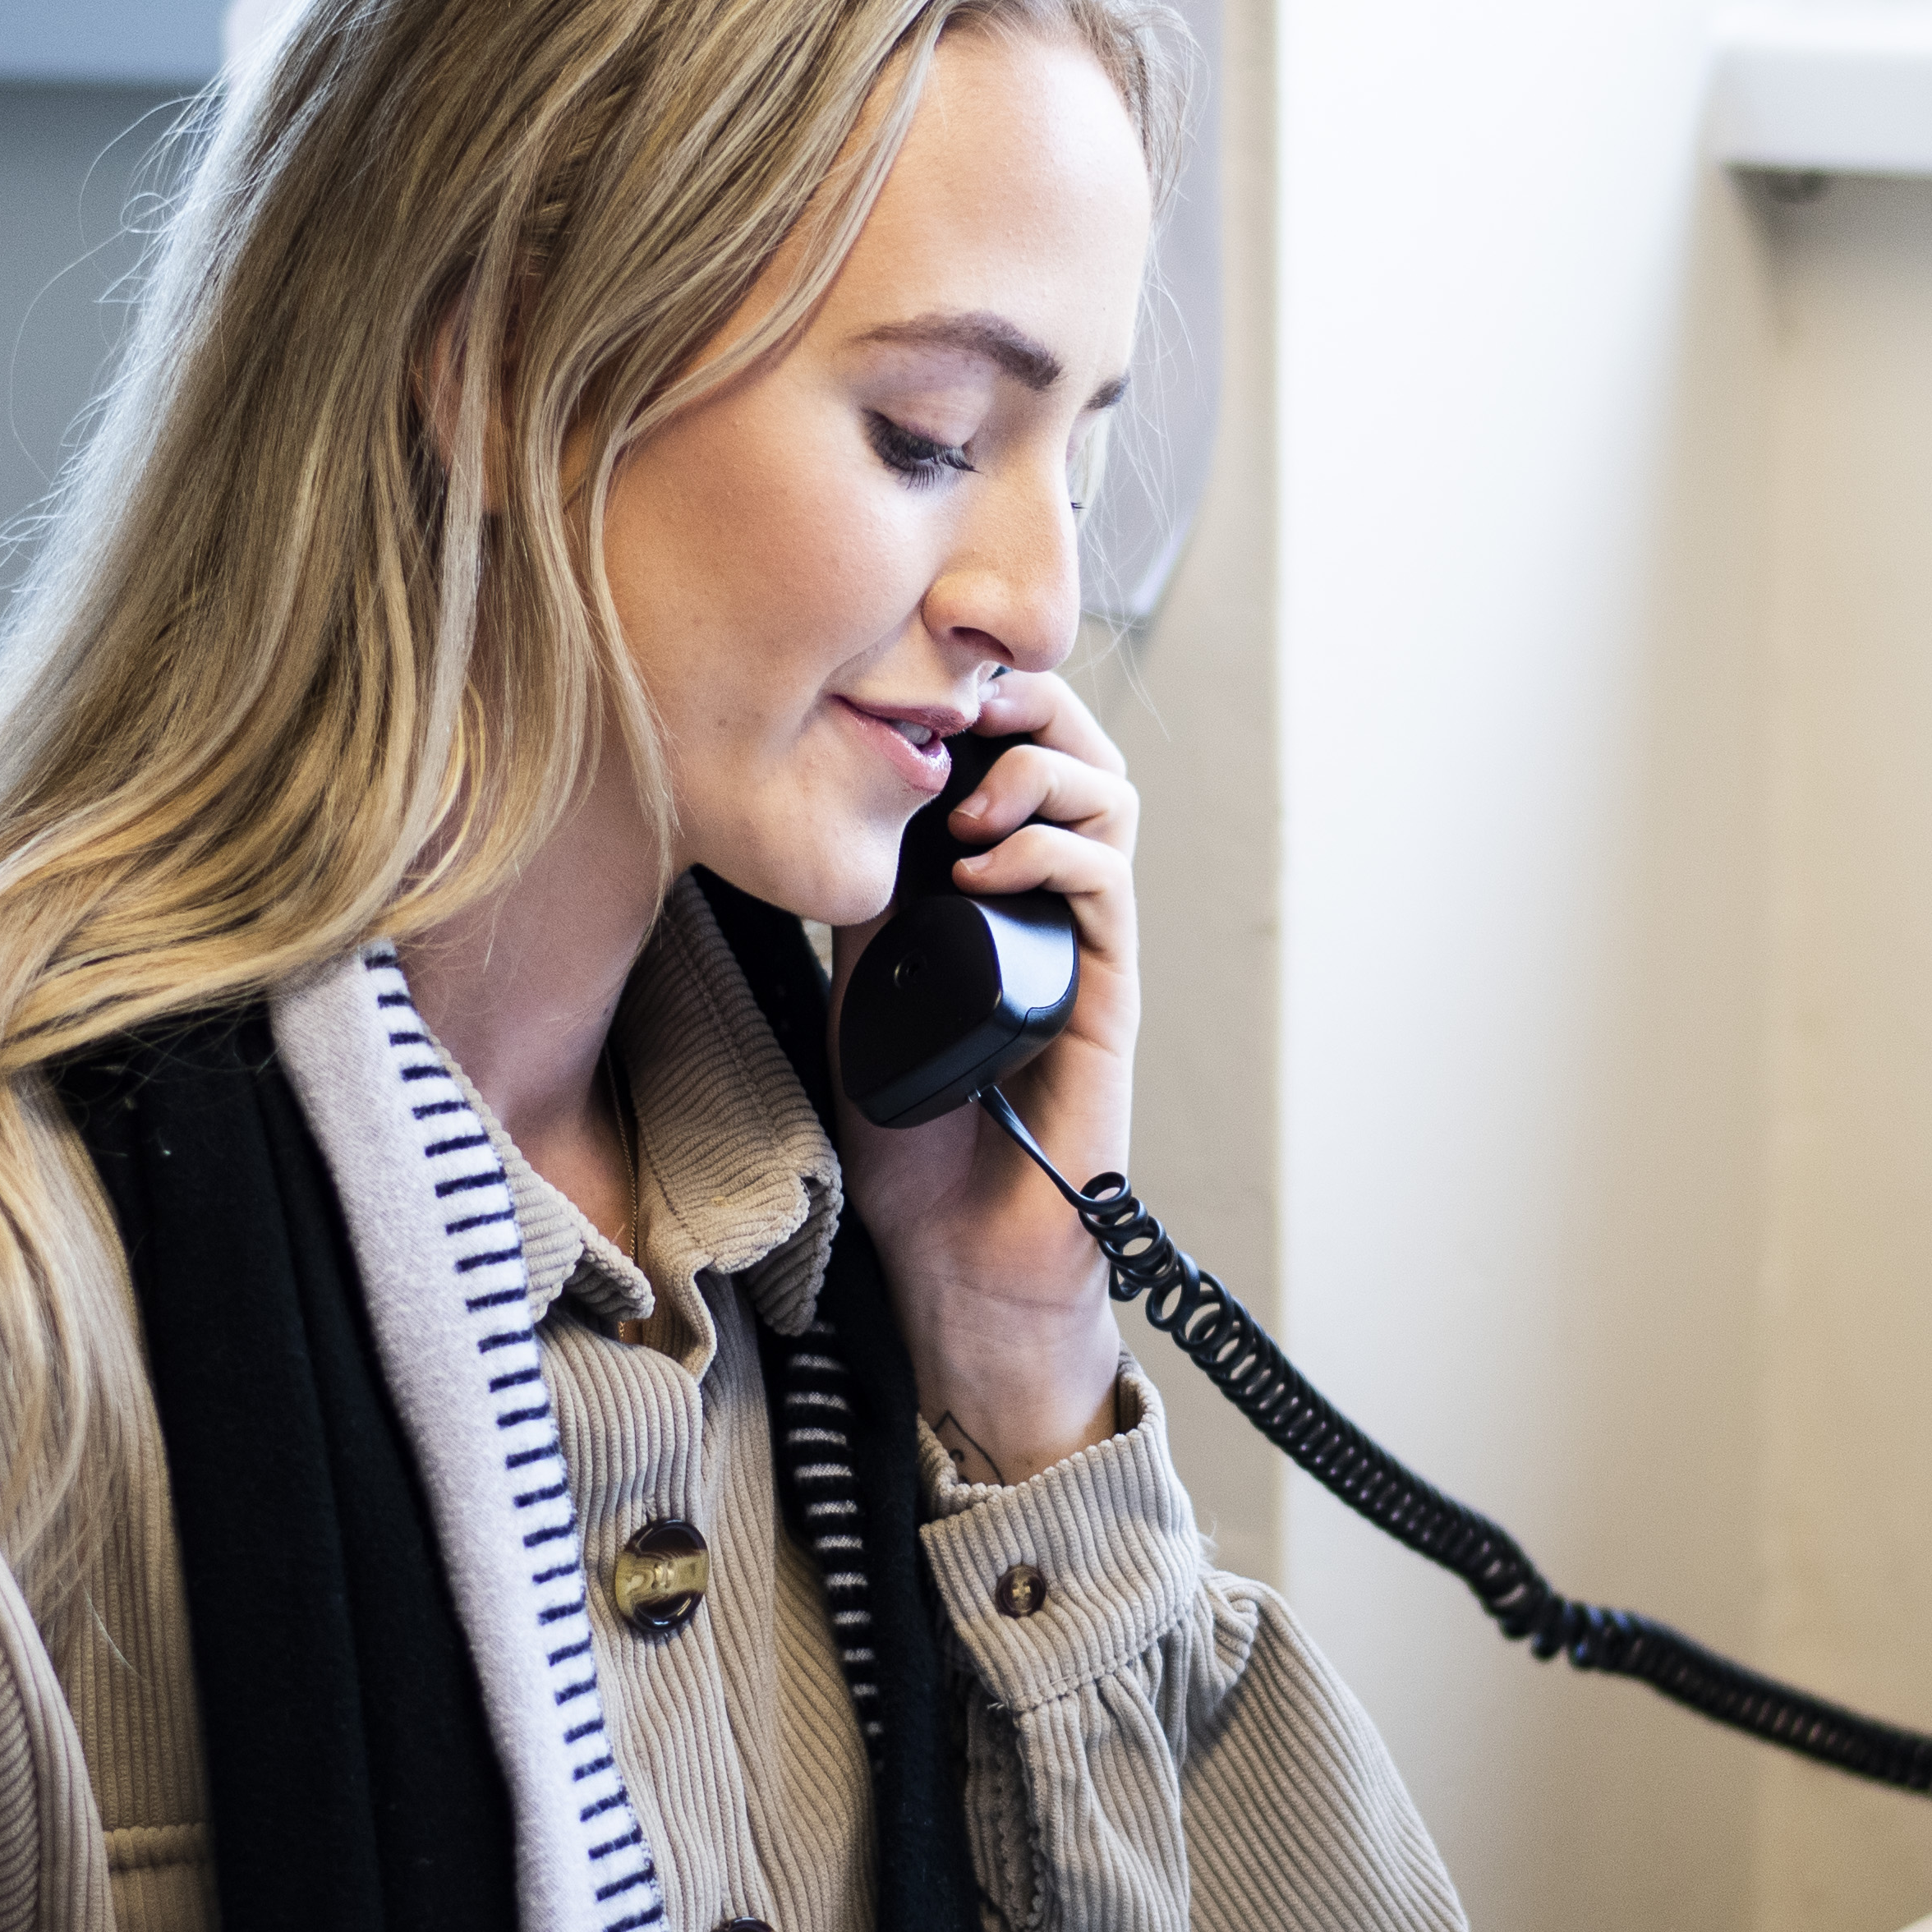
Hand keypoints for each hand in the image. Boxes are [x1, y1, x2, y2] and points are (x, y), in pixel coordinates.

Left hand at [826, 665, 1136, 1481]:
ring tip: (969, 803)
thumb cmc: (914, 1129)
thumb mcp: (858, 984)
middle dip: (1025, 706)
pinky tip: (985, 868)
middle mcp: (1047, 899)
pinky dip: (1047, 850)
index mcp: (991, 886)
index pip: (1009, 754)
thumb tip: (825, 805)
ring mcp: (1083, 939)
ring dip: (1038, 772)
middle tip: (959, 707)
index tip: (912, 685)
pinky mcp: (1107, 986)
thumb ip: (862, 899)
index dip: (977, 702)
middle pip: (1074, 751)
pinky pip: (1104, 881)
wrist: (958, 1246)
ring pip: (1106, 799)